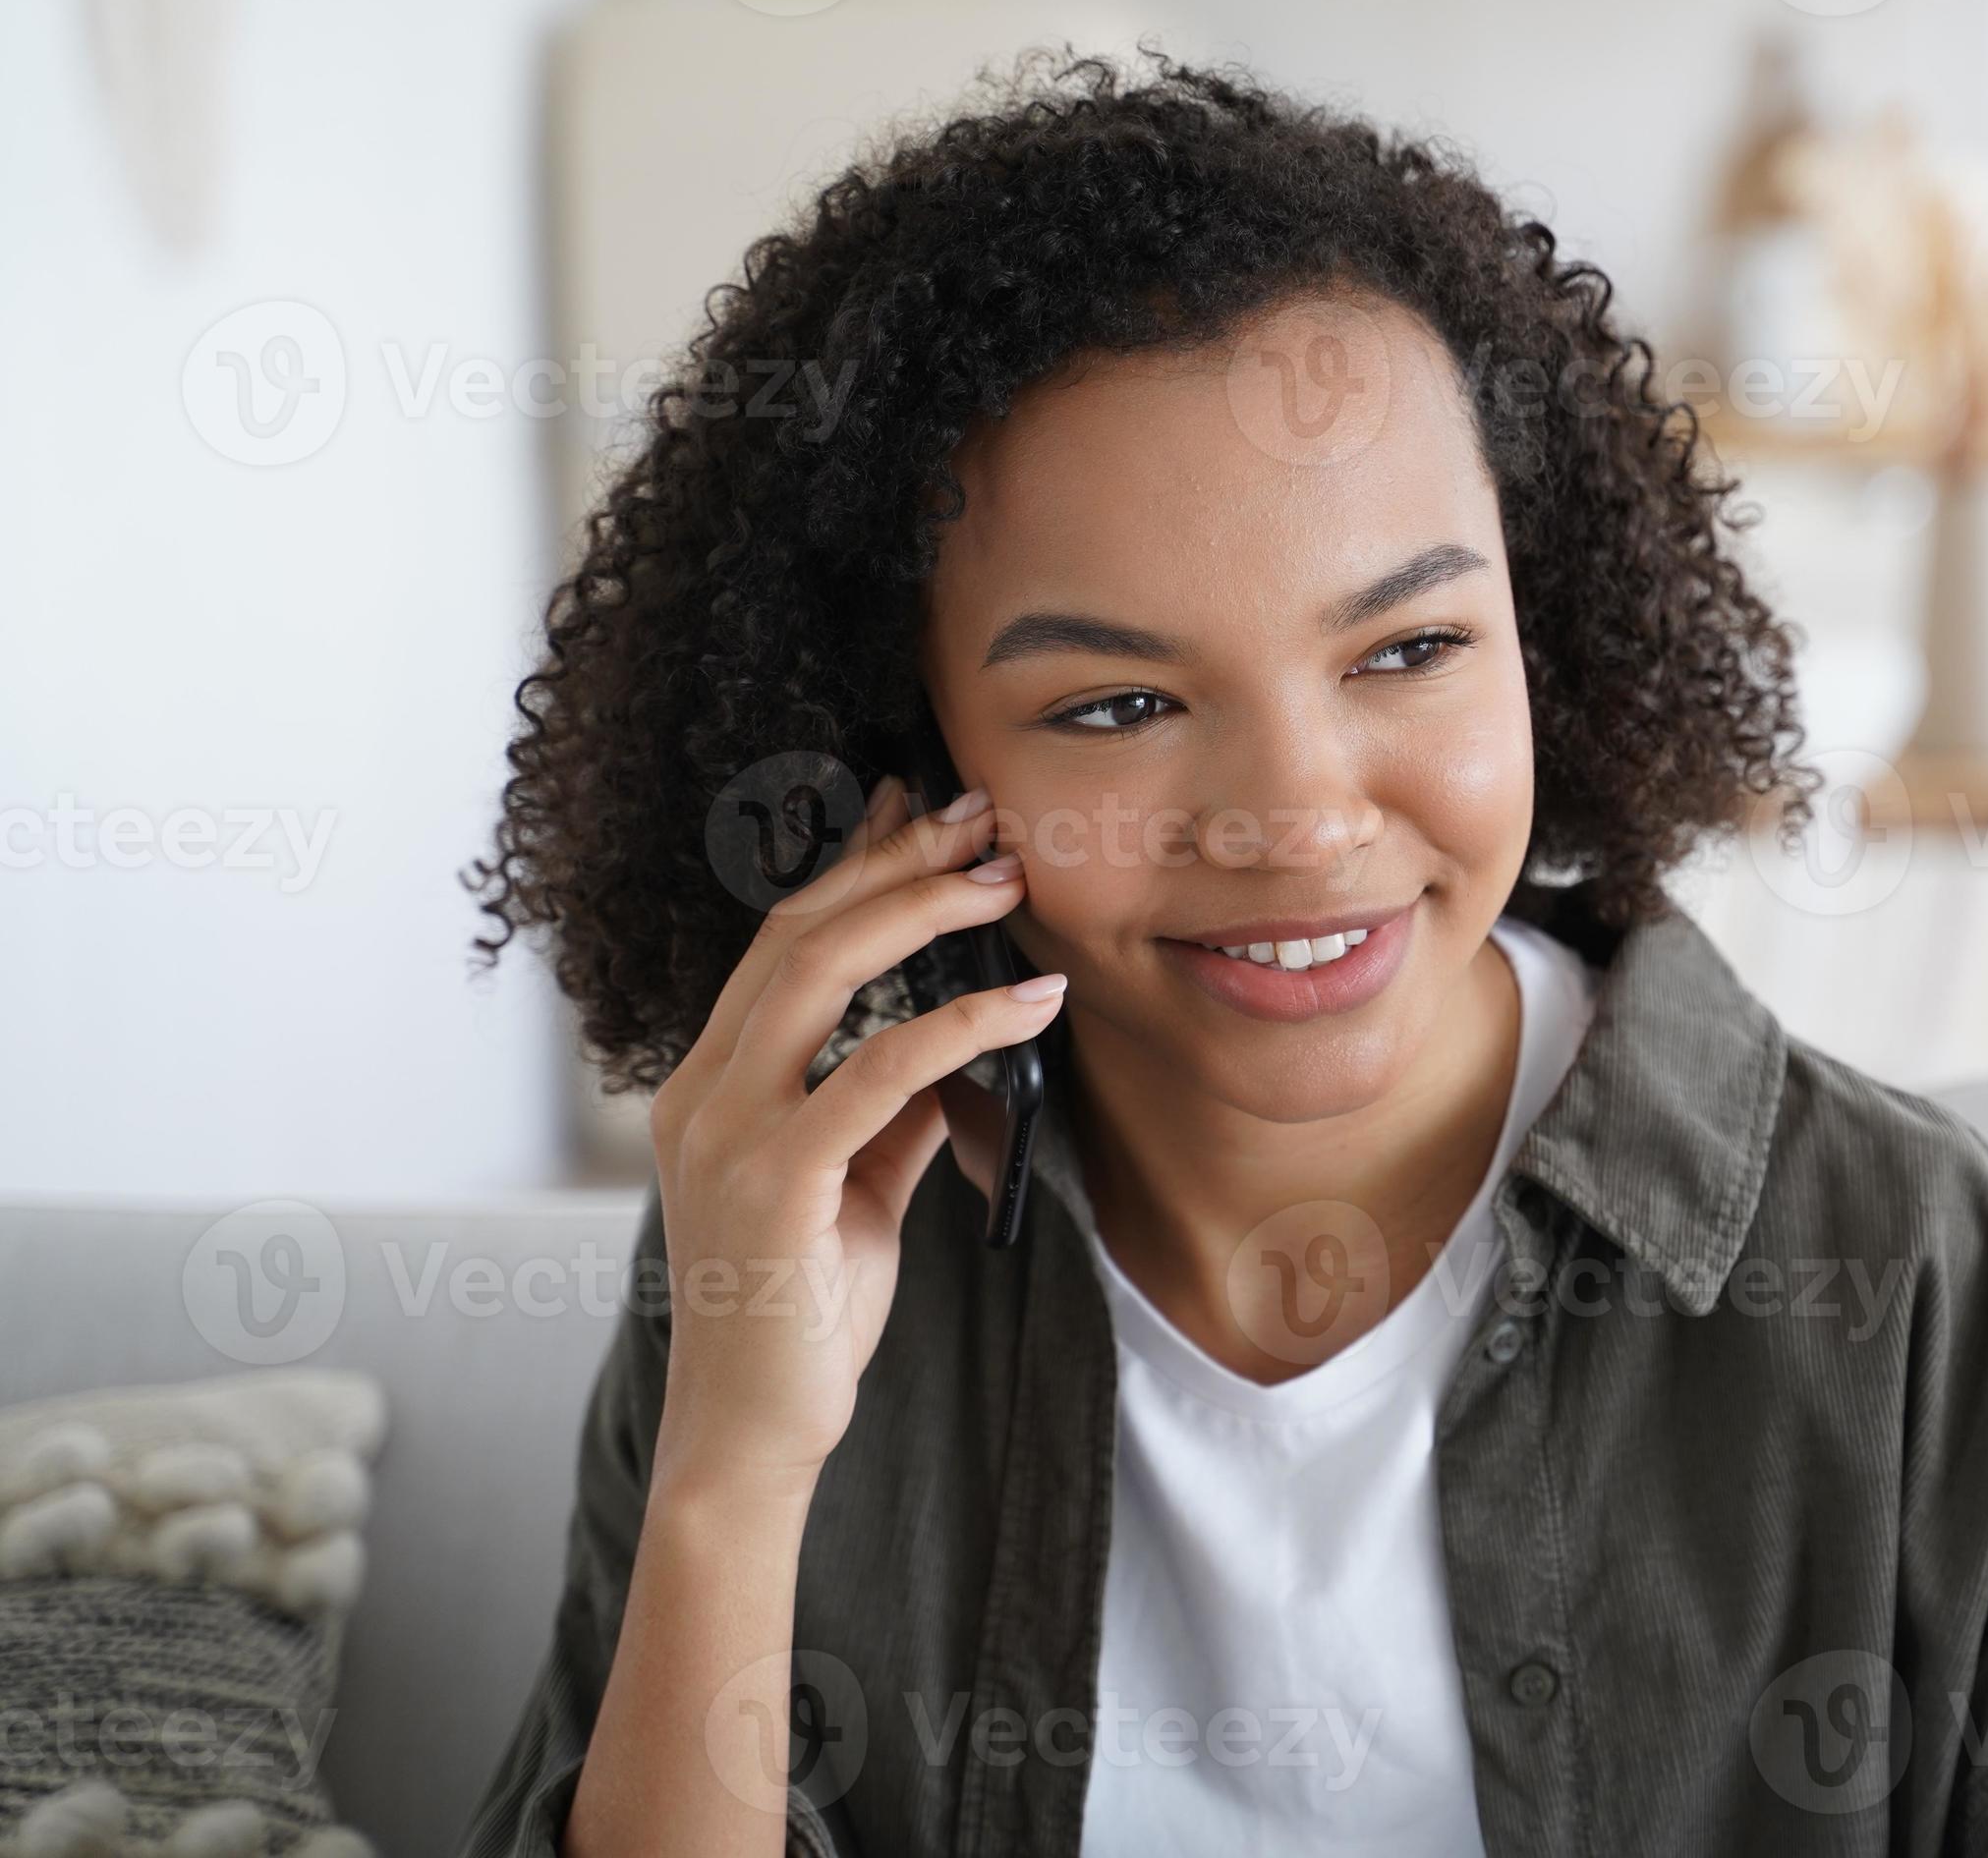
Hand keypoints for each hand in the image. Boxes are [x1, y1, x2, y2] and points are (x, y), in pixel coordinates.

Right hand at [643, 775, 1065, 1498]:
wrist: (752, 1436)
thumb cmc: (798, 1321)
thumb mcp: (853, 1197)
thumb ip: (887, 1121)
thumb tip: (953, 1059)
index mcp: (707, 1088)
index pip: (777, 944)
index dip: (849, 867)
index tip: (914, 809)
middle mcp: (701, 1093)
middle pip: (796, 932)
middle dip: (892, 860)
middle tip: (979, 816)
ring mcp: (727, 1132)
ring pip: (821, 974)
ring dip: (923, 910)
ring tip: (1006, 876)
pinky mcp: (776, 1179)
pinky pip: (878, 1070)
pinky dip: (961, 1022)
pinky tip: (1028, 1000)